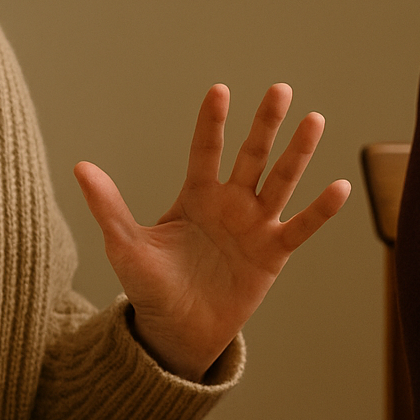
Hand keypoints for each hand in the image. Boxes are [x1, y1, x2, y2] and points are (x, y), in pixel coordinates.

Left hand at [73, 83, 350, 380]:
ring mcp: (255, 226)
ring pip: (280, 182)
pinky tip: (339, 186)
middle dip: (266, 124)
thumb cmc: (151, 286)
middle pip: (252, 155)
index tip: (219, 91)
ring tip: (314, 120)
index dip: (212, 122)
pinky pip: (300, 228)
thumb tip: (80, 167)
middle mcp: (230, 203)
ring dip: (298, 153)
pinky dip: (320, 210)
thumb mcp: (125, 245)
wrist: (177, 330)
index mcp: (196, 195)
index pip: (206, 150)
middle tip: (281, 89)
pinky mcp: (273, 254)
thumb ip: (109, 206)